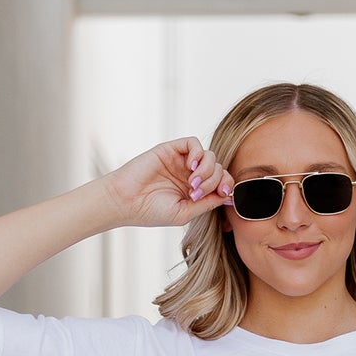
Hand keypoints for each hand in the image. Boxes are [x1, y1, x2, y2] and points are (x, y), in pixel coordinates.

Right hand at [102, 137, 234, 228]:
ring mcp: (181, 162)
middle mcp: (190, 175)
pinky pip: (193, 143)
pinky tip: (191, 166)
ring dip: (206, 170)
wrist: (125, 202)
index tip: (223, 194)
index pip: (221, 182)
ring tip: (192, 184)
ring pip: (209, 156)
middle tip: (195, 193)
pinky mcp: (171, 150)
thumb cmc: (151, 212)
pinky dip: (198, 153)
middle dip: (213, 181)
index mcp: (195, 192)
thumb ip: (208, 203)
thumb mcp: (185, 213)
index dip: (227, 186)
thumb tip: (230, 196)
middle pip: (218, 168)